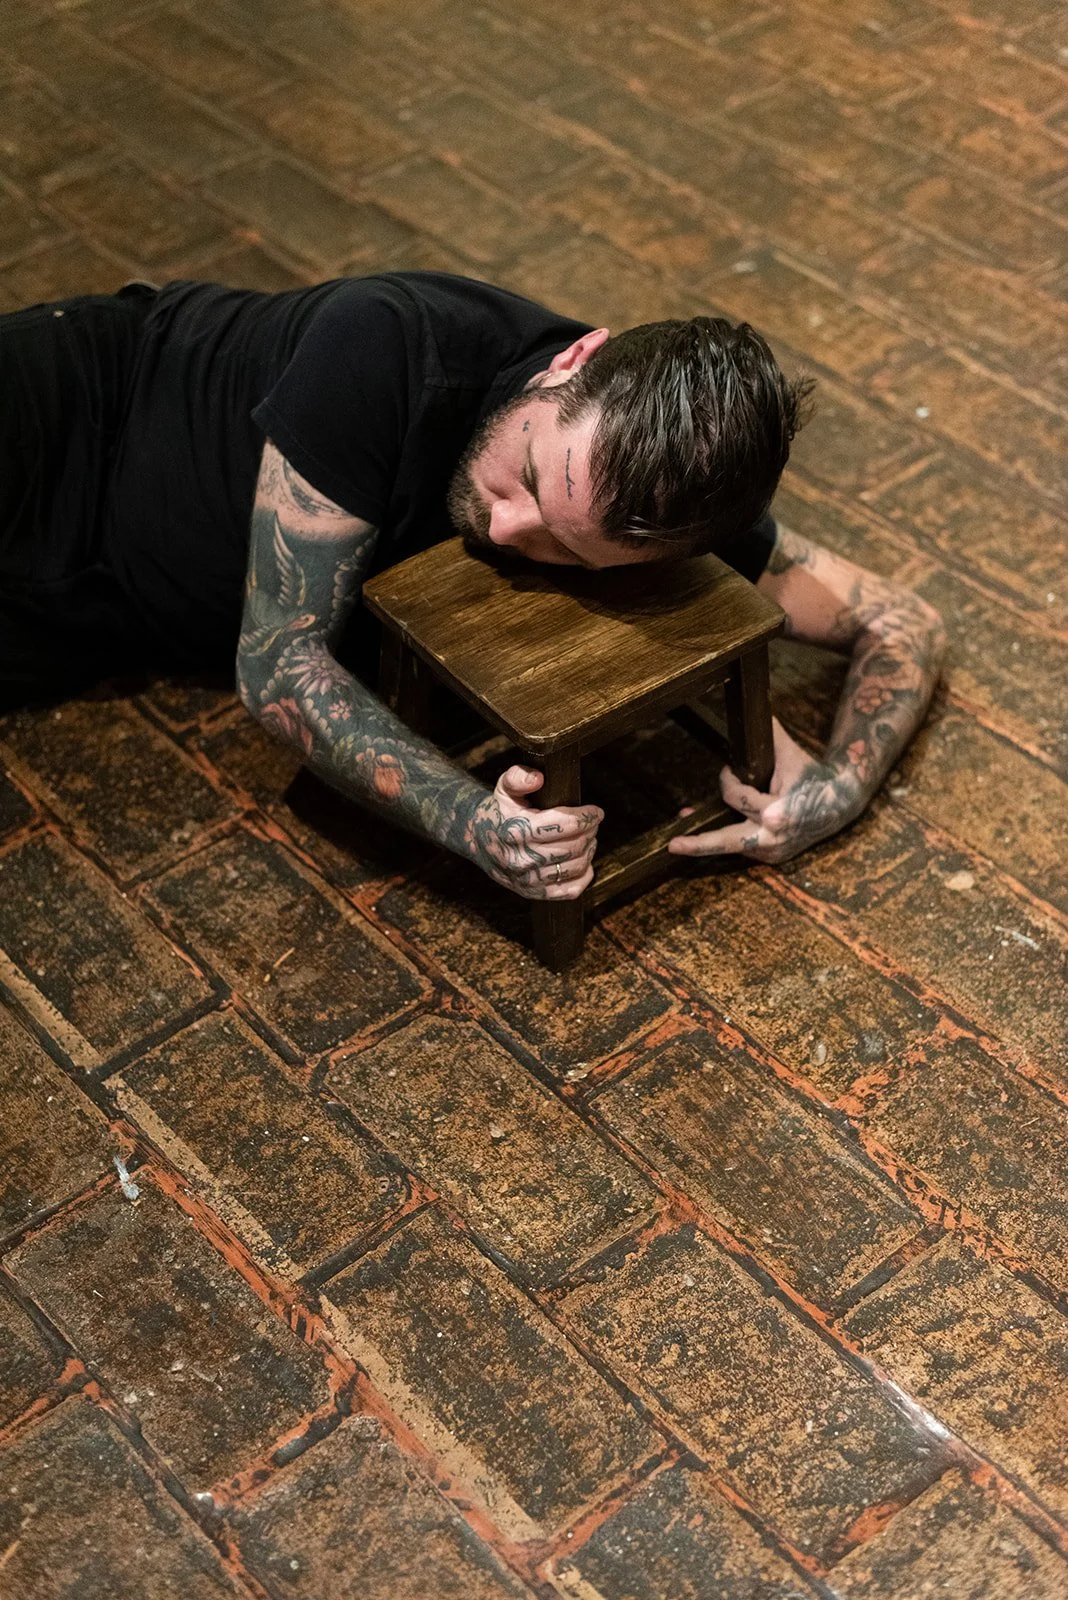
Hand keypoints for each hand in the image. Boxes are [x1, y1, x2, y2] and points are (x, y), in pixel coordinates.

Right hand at [467, 766, 602, 899]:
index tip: (596, 812)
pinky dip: (583, 875)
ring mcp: (528, 879)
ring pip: (575, 867)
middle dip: (590, 832)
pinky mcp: (534, 893)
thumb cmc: (499, 812)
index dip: (586, 817)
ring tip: (588, 839)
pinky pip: (570, 890)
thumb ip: (519, 777)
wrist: (478, 841)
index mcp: (517, 830)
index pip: (564, 824)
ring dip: (589, 850)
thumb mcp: (505, 787)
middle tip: (592, 823)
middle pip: (573, 846)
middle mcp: (522, 858)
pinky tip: (582, 861)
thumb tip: (538, 779)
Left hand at [667, 719, 863, 865]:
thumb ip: (770, 734)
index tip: (729, 769)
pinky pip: (744, 850)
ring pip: (732, 848)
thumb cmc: (814, 776)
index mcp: (777, 813)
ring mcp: (774, 851)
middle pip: (728, 841)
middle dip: (699, 844)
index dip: (728, 780)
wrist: (842, 802)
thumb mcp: (790, 753)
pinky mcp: (774, 857)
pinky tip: (707, 837)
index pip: (738, 797)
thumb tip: (755, 706)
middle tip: (672, 845)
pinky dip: (729, 841)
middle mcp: (773, 837)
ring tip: (680, 842)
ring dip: (707, 842)